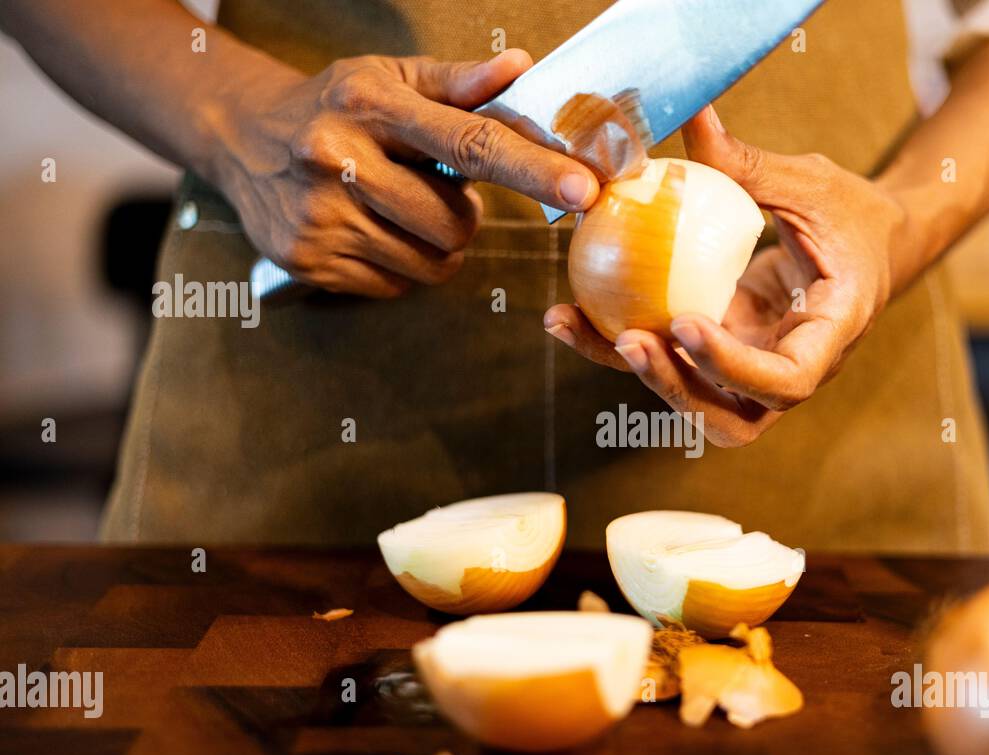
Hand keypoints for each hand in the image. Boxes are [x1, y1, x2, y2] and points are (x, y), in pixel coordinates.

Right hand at [213, 50, 599, 296]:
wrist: (242, 140)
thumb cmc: (338, 106)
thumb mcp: (391, 77)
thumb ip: (459, 84)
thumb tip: (522, 68)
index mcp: (371, 104)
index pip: (468, 141)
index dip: (531, 168)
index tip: (581, 188)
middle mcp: (339, 160)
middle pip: (455, 221)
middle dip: (463, 214)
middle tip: (432, 188)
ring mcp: (320, 217)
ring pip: (432, 262)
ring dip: (437, 244)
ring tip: (402, 208)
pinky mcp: (309, 260)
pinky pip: (397, 286)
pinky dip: (402, 265)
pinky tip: (374, 230)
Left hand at [544, 105, 905, 446]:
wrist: (873, 247)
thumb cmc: (852, 213)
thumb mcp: (812, 185)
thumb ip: (751, 167)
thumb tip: (691, 114)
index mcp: (832, 336)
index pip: (787, 379)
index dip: (733, 366)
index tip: (684, 324)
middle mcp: (793, 370)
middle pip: (733, 419)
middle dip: (675, 389)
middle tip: (628, 340)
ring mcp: (755, 373)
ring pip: (696, 405)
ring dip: (635, 376)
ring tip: (574, 325)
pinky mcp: (725, 361)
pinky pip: (675, 369)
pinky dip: (625, 351)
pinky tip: (573, 313)